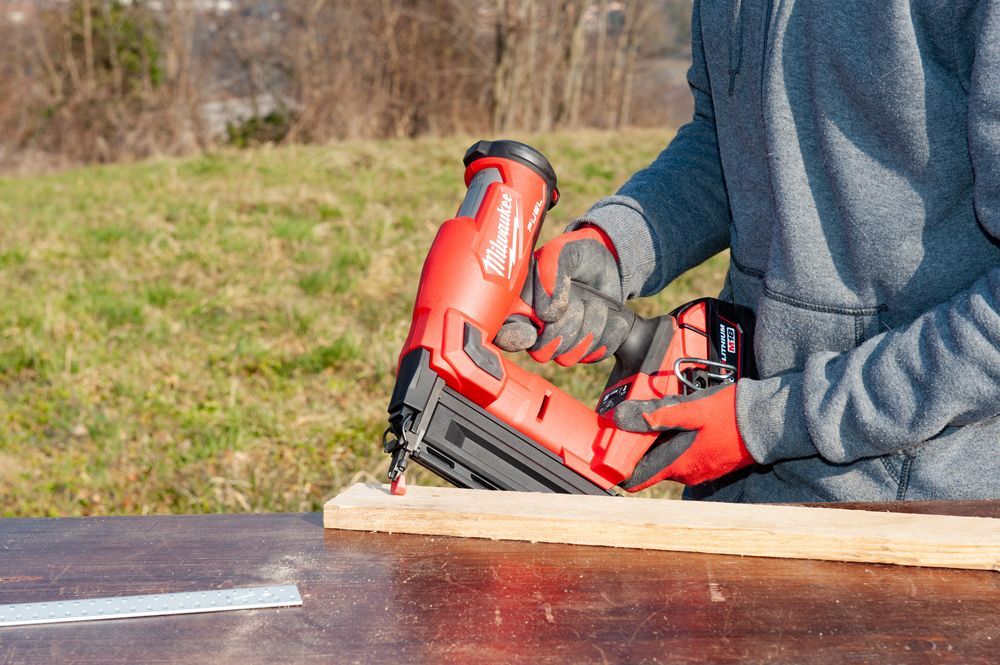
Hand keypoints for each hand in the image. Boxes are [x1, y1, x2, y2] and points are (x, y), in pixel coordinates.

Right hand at [495, 226, 628, 365]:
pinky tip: (614, 318)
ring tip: (597, 304)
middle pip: (541, 352)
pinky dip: (608, 336)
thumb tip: (547, 311)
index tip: (532, 329)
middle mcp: (536, 329)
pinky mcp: (585, 349)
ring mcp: (561, 342)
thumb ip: (550, 272)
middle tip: (579, 300)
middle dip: (566, 327)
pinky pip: (594, 356)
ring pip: (568, 357)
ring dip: (589, 329)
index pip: (504, 333)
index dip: (514, 338)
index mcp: (520, 305)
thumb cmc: (577, 254)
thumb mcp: (562, 252)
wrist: (609, 261)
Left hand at [613, 383, 755, 488]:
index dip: (621, 467)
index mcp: (678, 465)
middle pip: (653, 466)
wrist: (769, 422)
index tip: (609, 454)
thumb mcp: (690, 410)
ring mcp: (703, 472)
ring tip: (658, 419)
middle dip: (642, 448)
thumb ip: (658, 416)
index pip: (638, 479)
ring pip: (671, 460)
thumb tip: (627, 419)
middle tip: (632, 424)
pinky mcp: (714, 464)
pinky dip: (679, 444)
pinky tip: (683, 424)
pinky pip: (688, 457)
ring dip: (661, 444)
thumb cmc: (731, 415)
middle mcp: (689, 475)